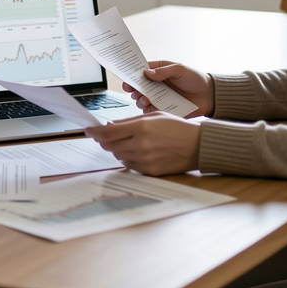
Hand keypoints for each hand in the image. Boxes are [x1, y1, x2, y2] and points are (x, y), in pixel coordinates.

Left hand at [84, 113, 201, 175]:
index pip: (108, 133)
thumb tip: (110, 125)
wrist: (197, 145)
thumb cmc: (177, 127)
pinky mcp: (149, 171)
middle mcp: (141, 145)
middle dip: (105, 140)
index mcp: (141, 128)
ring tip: (129, 141)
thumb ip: (129, 121)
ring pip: (118, 156)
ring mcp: (145, 160)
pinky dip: (129, 157)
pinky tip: (138, 151)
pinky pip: (130, 165)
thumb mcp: (153, 116)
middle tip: (106, 135)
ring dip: (117, 149)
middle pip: (110, 146)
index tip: (89, 130)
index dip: (95, 132)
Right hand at [123, 60, 212, 116]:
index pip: (141, 72)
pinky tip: (151, 107)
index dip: (132, 75)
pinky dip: (148, 110)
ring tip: (146, 100)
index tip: (127, 80)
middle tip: (136, 92)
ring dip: (140, 100)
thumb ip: (163, 71)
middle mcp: (156, 85)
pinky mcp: (163, 109)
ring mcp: (159, 98)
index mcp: (159, 72)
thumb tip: (146, 72)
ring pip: (142, 100)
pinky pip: (151, 111)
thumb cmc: (196, 79)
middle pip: (138, 87)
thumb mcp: (180, 70)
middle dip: (134, 90)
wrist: (209, 97)